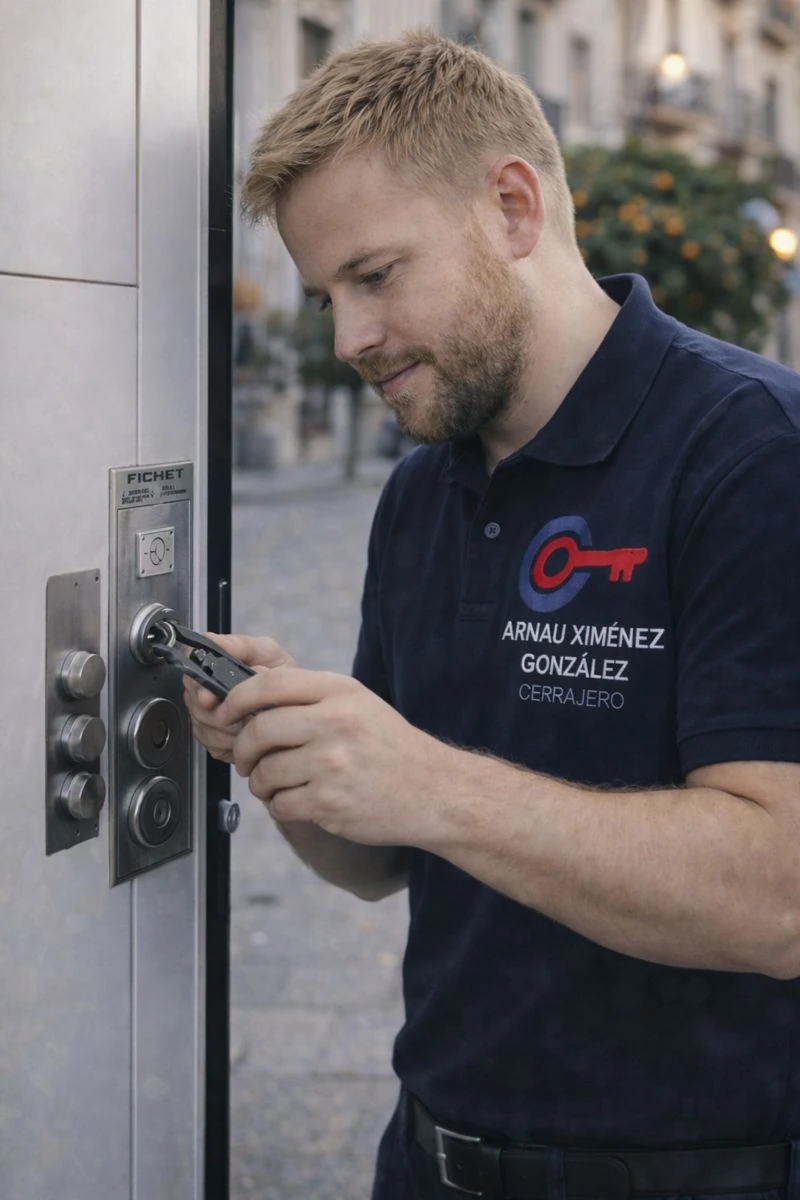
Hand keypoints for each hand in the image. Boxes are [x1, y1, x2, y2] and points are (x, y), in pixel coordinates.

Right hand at [183, 633, 295, 763]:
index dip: (197, 684)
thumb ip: (242, 645)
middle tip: (242, 710)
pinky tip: (247, 734)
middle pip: (195, 703)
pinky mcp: (214, 743)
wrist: (299, 705)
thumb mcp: (268, 653)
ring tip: (251, 721)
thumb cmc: (282, 675)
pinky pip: (214, 744)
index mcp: (212, 666)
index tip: (210, 695)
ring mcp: (205, 719)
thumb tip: (212, 641)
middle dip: (220, 709)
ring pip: (204, 726)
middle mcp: (203, 691)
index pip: (189, 671)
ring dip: (229, 727)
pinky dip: (233, 742)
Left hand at [216, 666, 455, 847]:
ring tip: (279, 783)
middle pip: (259, 730)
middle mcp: (336, 723)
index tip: (226, 712)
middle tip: (246, 758)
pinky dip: (280, 806)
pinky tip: (300, 800)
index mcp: (340, 692)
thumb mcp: (358, 704)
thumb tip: (250, 692)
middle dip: (242, 749)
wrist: (434, 791)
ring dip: (261, 782)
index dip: (237, 699)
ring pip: (264, 772)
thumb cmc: (390, 748)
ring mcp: (332, 764)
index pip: (270, 685)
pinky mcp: (330, 801)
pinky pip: (280, 804)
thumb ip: (309, 697)